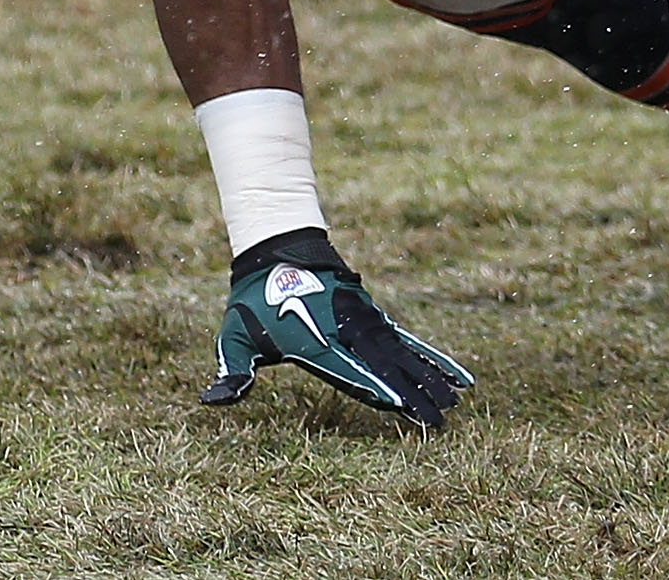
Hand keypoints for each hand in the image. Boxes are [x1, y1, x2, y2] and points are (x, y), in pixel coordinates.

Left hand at [200, 230, 469, 429]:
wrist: (278, 247)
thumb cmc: (252, 298)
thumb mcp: (234, 334)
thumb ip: (231, 370)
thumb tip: (212, 400)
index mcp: (316, 342)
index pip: (351, 370)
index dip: (375, 387)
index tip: (400, 404)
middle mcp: (345, 331)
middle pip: (386, 366)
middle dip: (414, 394)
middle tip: (440, 421)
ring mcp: (362, 321)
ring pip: (402, 353)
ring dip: (429, 377)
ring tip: (456, 400)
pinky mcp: (371, 315)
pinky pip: (404, 339)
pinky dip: (428, 356)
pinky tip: (450, 374)